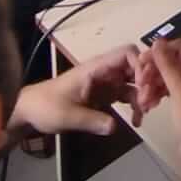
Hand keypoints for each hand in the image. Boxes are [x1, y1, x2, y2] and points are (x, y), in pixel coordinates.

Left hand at [11, 45, 147, 136]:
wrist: (31, 111)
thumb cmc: (47, 106)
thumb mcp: (68, 116)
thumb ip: (92, 120)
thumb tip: (114, 126)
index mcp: (95, 68)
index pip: (126, 54)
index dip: (140, 66)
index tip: (144, 87)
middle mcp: (105, 71)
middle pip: (136, 66)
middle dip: (147, 82)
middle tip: (149, 103)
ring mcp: (107, 82)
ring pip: (135, 82)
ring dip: (143, 95)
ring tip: (144, 114)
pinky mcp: (106, 94)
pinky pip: (128, 95)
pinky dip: (136, 105)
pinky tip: (136, 121)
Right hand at [147, 39, 180, 159]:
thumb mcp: (180, 91)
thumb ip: (168, 65)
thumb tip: (158, 42)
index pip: (178, 46)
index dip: (158, 54)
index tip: (140, 63)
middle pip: (172, 60)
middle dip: (154, 72)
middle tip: (140, 84)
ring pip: (169, 74)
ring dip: (154, 84)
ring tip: (143, 99)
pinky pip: (171, 86)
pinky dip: (159, 92)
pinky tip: (148, 103)